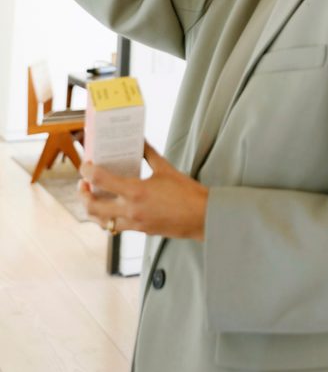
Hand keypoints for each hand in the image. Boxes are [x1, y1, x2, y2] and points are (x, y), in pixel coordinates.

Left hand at [79, 141, 208, 240]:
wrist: (201, 217)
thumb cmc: (186, 192)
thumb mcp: (166, 168)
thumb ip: (148, 154)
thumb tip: (138, 140)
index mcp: (136, 191)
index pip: (101, 180)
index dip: (87, 171)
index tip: (85, 164)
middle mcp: (130, 210)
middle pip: (93, 207)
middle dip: (83, 195)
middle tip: (83, 183)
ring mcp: (134, 224)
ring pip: (101, 222)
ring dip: (92, 210)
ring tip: (93, 197)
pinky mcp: (139, 231)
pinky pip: (115, 227)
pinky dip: (108, 218)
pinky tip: (112, 208)